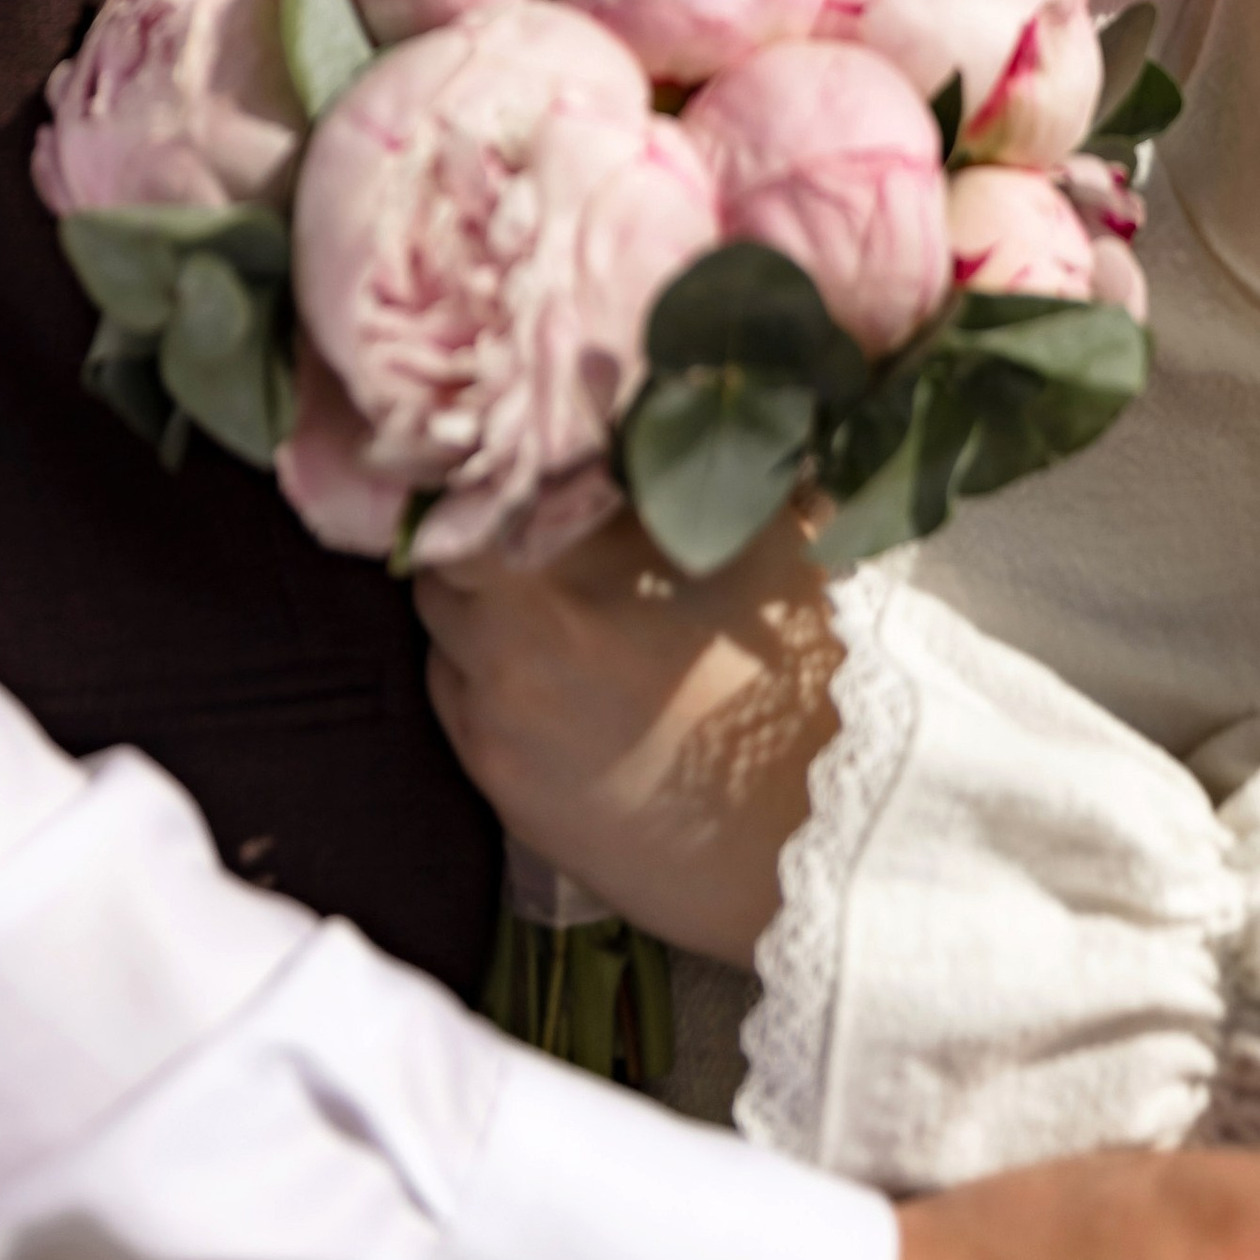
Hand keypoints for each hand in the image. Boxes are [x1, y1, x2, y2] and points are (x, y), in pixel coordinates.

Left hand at [414, 500, 837, 962]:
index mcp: (565, 565)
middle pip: (446, 562)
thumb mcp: (756, 541)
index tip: (523, 468)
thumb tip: (636, 419)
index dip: (494, 475)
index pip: (476, 496)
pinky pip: (459, 705)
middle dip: (484, 542)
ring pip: (444, 634)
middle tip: (534, 536)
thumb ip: (674, 475)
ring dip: (479, 613)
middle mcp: (508, 640)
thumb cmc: (799, 679)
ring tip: (549, 614)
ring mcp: (495, 720)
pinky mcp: (500, 786)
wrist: (815, 840)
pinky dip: (485, 680)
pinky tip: (553, 683)